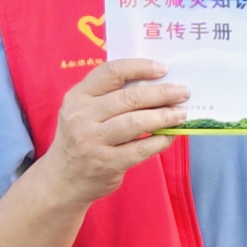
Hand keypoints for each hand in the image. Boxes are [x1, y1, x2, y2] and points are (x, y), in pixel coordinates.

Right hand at [37, 59, 186, 204]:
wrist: (63, 179)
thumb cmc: (82, 139)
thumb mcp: (84, 112)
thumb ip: (110, 96)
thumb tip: (156, 85)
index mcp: (77, 96)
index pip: (110, 72)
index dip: (139, 67)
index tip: (163, 69)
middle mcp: (82, 116)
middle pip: (128, 98)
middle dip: (161, 94)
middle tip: (183, 92)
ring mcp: (93, 141)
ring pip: (136, 122)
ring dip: (164, 116)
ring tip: (181, 114)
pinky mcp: (107, 163)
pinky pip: (141, 148)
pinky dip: (160, 141)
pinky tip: (170, 135)